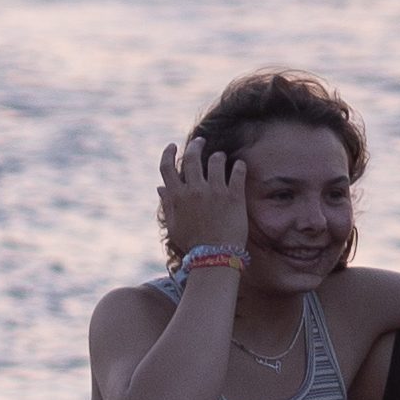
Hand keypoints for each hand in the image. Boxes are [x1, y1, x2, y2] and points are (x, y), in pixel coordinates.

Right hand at [158, 141, 249, 263]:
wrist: (215, 257)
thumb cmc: (193, 244)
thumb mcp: (174, 225)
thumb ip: (168, 204)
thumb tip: (159, 188)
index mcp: (177, 197)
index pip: (167, 168)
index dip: (168, 154)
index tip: (173, 146)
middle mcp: (194, 190)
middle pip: (192, 157)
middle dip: (196, 146)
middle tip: (201, 141)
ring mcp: (215, 191)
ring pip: (216, 160)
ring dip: (218, 156)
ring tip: (221, 157)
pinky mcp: (234, 195)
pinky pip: (237, 171)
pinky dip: (239, 165)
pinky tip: (239, 166)